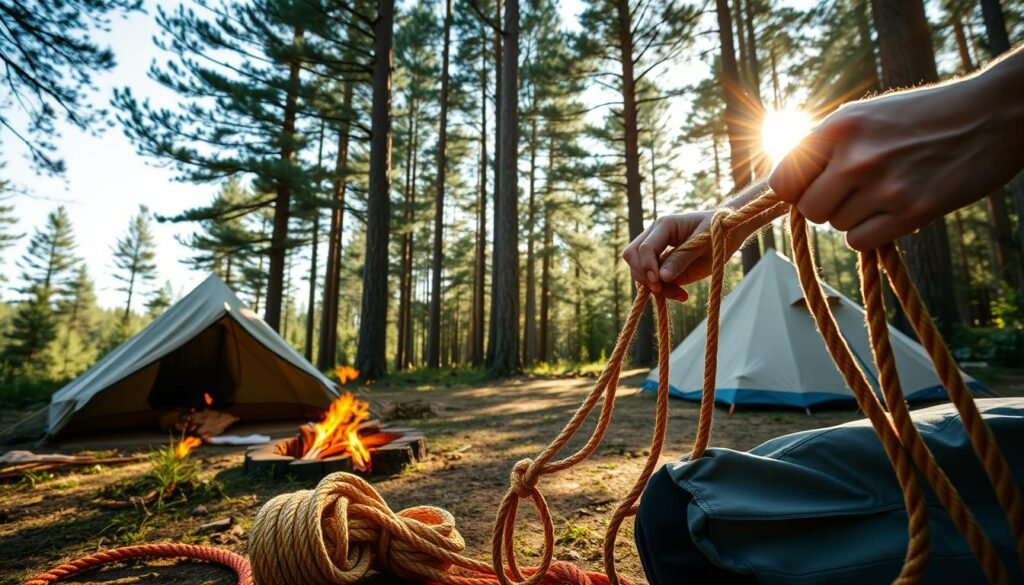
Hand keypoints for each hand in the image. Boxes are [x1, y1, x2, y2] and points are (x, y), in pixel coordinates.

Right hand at [621, 211, 751, 299]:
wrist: (726, 233)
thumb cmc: (717, 231)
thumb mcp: (703, 244)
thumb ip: (682, 259)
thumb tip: (662, 277)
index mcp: (664, 225)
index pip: (646, 247)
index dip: (648, 266)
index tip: (658, 282)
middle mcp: (654, 237)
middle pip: (632, 256)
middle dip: (644, 276)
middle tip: (661, 290)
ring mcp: (655, 251)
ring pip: (638, 270)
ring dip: (654, 287)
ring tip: (680, 295)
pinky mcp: (661, 265)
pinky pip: (652, 281)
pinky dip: (663, 291)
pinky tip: (682, 295)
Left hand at [769, 72, 1023, 250]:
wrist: (993, 114)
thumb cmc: (923, 116)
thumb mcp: (865, 117)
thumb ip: (825, 147)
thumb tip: (783, 186)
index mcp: (839, 127)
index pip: (782, 181)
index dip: (794, 192)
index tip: (810, 190)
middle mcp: (856, 156)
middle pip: (808, 210)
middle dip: (826, 207)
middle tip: (854, 194)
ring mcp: (884, 185)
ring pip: (837, 227)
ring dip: (856, 217)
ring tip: (887, 192)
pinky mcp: (912, 211)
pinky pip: (860, 241)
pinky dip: (872, 234)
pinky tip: (894, 212)